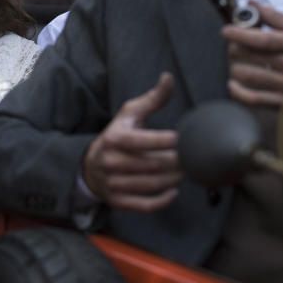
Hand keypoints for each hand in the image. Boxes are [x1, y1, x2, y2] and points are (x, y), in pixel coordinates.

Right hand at [82, 73, 180, 212]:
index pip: (143, 141)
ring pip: (151, 185)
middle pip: (152, 165)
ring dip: (173, 179)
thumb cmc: (117, 135)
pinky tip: (174, 191)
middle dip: (176, 162)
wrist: (89, 167)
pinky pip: (144, 205)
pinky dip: (162, 200)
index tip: (184, 138)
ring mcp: (113, 183)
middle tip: (192, 158)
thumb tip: (168, 77)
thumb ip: (152, 98)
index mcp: (114, 138)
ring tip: (187, 171)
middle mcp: (111, 162)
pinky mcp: (118, 201)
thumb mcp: (129, 114)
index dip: (166, 141)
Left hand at [222, 2, 282, 106]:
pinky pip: (253, 99)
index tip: (226, 31)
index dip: (241, 34)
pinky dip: (237, 91)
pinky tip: (233, 83)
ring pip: (248, 76)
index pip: (264, 40)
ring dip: (234, 67)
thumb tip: (252, 4)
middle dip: (235, 48)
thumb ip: (275, 16)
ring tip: (235, 62)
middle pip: (252, 57)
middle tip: (232, 45)